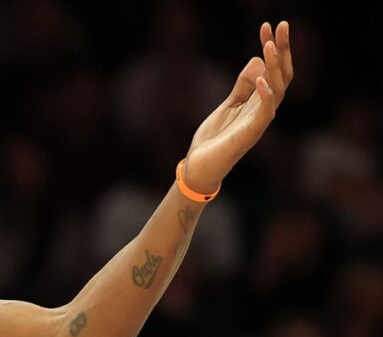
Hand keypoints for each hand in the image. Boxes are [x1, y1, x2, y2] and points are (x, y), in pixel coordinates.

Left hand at [183, 21, 294, 193]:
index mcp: (259, 101)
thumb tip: (257, 60)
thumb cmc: (215, 138)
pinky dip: (265, 95)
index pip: (273, 69)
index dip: (273, 47)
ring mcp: (259, 121)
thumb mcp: (228, 104)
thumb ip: (243, 85)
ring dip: (275, 66)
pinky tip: (262, 79)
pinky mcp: (250, 134)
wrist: (200, 166)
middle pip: (282, 74)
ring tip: (270, 45)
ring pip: (278, 89)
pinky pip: (265, 112)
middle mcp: (264, 109)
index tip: (268, 26)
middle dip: (282, 49)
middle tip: (281, 25)